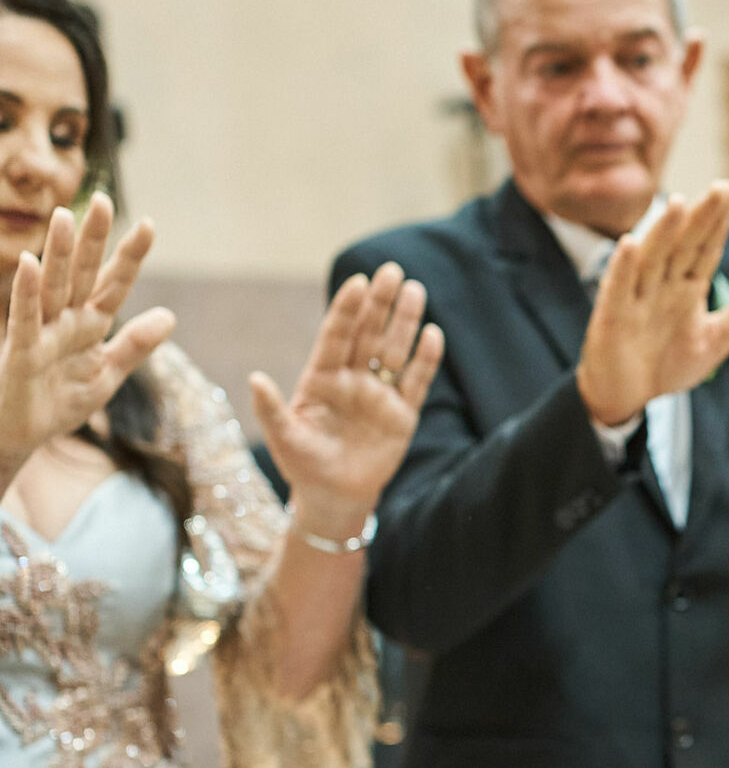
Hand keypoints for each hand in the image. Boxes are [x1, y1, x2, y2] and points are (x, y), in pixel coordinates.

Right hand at [0, 194, 174, 464]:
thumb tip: (170, 316)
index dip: (130, 256)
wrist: (21, 435)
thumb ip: (135, 345)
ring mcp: (43, 333)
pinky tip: (29, 263)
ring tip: (64, 216)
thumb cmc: (58, 402)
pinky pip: (25, 319)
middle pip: (82, 273)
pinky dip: (27, 291)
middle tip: (104, 200)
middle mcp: (66, 321)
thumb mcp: (107, 373)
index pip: (114, 284)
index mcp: (90, 325)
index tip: (149, 224)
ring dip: (57, 253)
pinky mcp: (22, 352)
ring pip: (52, 286)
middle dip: (92, 240)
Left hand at [255, 261, 442, 537]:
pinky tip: (433, 335)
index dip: (347, 309)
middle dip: (381, 303)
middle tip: (393, 271)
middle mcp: (352, 379)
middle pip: (369, 334)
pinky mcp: (402, 414)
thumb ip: (271, 409)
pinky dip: (425, 360)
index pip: (336, 336)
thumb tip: (255, 378)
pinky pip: (416, 383)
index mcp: (321, 378)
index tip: (358, 282)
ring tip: (416, 291)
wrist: (334, 496)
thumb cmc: (302, 465)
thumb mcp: (283, 439)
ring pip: (395, 351)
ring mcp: (379, 394)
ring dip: (406, 322)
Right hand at [575, 180, 728, 426]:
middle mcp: (662, 284)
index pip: (706, 248)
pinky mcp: (612, 318)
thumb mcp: (714, 340)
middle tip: (721, 188)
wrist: (626, 395)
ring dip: (662, 232)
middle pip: (683, 246)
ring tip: (678, 203)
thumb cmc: (666, 363)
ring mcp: (636, 298)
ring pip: (651, 260)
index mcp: (686, 287)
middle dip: (701, 218)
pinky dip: (622, 268)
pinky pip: (617, 289)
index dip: (718, 222)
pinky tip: (629, 244)